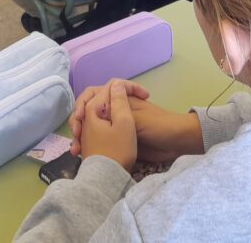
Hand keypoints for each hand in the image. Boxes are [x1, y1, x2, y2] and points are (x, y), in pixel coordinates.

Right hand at [70, 80, 203, 163]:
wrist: (175, 144)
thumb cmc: (158, 125)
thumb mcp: (136, 117)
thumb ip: (117, 109)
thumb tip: (96, 100)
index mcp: (119, 99)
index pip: (94, 94)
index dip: (84, 104)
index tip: (80, 118)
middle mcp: (114, 110)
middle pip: (89, 111)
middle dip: (79, 122)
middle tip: (76, 136)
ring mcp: (114, 126)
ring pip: (91, 127)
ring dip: (82, 137)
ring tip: (76, 150)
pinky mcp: (116, 140)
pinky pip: (98, 141)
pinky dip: (89, 147)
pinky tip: (82, 156)